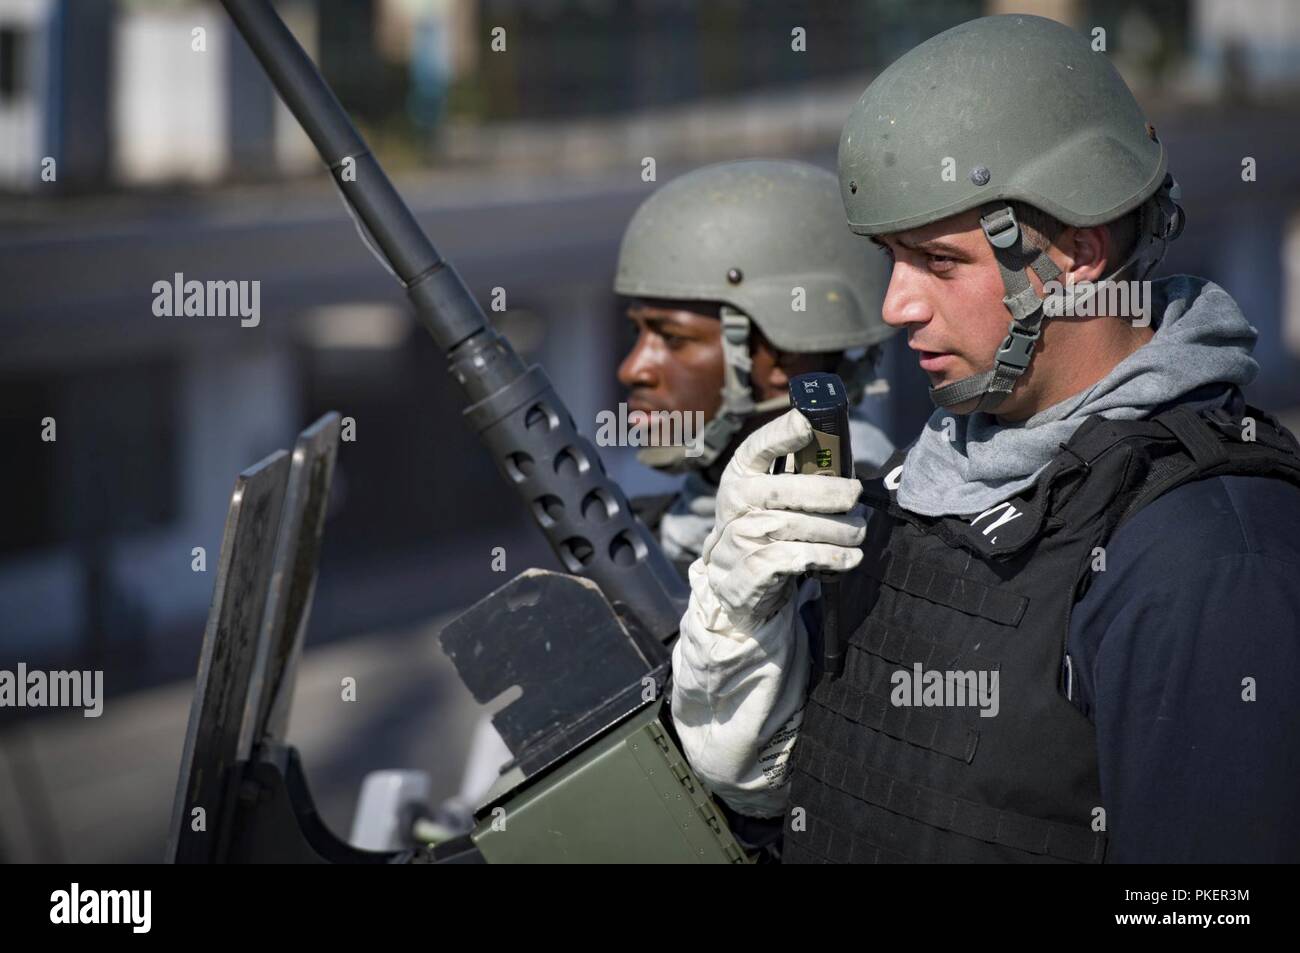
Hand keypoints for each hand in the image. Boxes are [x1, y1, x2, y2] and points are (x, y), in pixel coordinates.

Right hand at [698, 409, 865, 628]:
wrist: (735, 587)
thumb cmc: (767, 533)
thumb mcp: (773, 502)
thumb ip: (798, 478)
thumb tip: (842, 454)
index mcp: (740, 476)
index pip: (755, 448)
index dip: (780, 435)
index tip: (807, 425)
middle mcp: (733, 504)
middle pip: (779, 490)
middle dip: (824, 492)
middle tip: (854, 495)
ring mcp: (734, 540)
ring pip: (789, 526)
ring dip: (834, 530)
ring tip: (857, 533)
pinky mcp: (744, 574)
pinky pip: (790, 559)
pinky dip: (826, 557)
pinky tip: (848, 558)